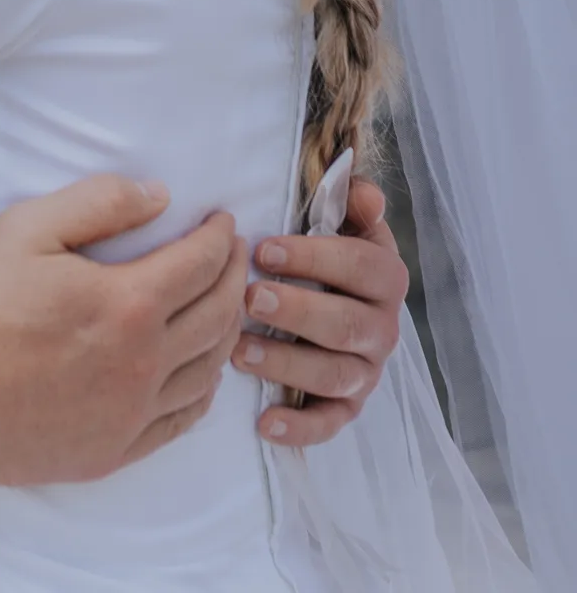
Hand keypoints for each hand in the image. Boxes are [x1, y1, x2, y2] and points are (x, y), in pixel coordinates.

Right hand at [0, 175, 246, 498]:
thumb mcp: (28, 227)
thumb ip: (100, 203)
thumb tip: (160, 196)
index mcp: (127, 305)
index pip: (199, 265)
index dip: (218, 238)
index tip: (223, 221)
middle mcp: (141, 365)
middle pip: (217, 317)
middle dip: (234, 278)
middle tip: (235, 255)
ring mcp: (128, 416)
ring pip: (206, 372)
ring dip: (227, 333)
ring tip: (225, 306)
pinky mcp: (110, 452)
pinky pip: (178, 422)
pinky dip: (202, 392)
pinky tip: (200, 375)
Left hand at [232, 177, 406, 446]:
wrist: (330, 297)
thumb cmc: (323, 252)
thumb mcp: (340, 219)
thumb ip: (351, 200)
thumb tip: (365, 194)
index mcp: (384, 276)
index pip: (361, 266)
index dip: (315, 257)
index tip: (263, 250)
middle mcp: (383, 327)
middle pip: (348, 324)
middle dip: (298, 310)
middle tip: (250, 298)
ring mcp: (366, 370)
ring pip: (335, 374)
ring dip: (288, 364)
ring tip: (240, 351)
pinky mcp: (347, 405)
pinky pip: (330, 423)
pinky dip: (301, 429)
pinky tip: (265, 424)